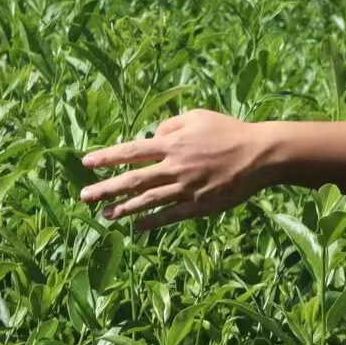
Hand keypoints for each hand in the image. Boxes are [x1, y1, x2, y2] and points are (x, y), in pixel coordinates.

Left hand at [79, 110, 273, 229]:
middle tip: (84, 197)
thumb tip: (152, 136)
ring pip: (148, 201)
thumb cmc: (229, 132)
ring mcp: (186, 189)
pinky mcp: (200, 206)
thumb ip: (170, 125)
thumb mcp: (198, 116)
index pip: (131, 151)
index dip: (107, 158)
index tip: (87, 163)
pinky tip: (137, 227)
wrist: (260, 155)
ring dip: (124, 208)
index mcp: (172, 144)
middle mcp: (175, 168)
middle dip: (106, 189)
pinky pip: (171, 215)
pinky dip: (152, 222)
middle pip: (133, 180)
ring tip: (106, 215)